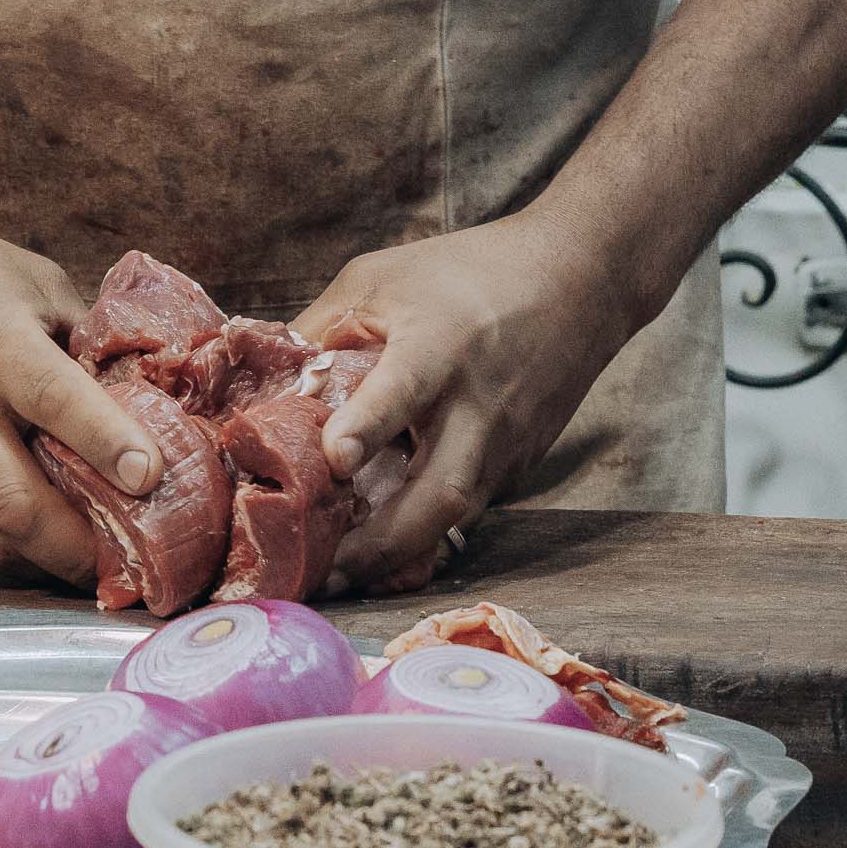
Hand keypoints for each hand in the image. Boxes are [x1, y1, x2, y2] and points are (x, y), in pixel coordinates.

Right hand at [0, 186, 163, 583]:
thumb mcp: (30, 281)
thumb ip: (81, 342)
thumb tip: (138, 399)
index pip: (58, 403)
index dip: (109, 444)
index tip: (151, 477)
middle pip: (20, 508)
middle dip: (79, 551)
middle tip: (125, 564)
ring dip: (41, 561)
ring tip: (83, 560)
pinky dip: (0, 528)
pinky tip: (31, 520)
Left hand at [292, 209, 638, 593]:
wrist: (581, 280)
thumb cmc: (467, 272)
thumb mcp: (380, 280)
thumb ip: (320, 333)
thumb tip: (265, 390)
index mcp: (440, 346)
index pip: (403, 391)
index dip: (367, 426)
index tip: (333, 461)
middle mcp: (480, 404)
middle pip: (442, 493)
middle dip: (383, 545)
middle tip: (325, 575)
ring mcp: (508, 442)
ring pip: (457, 516)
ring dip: (400, 552)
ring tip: (343, 576)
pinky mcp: (521, 464)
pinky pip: (468, 507)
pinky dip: (425, 529)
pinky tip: (384, 545)